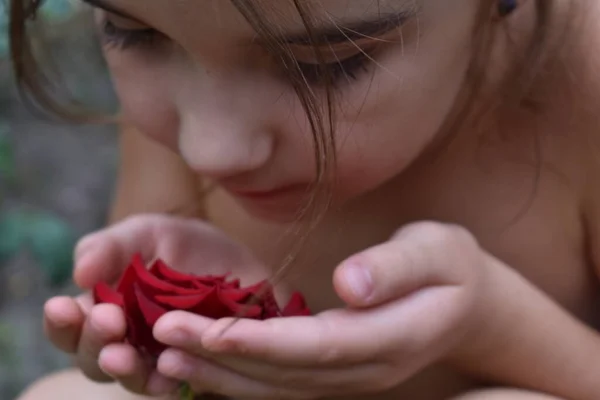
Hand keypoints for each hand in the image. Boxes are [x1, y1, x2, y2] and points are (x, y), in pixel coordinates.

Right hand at [43, 214, 269, 394]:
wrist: (246, 260)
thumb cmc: (190, 247)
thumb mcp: (152, 233)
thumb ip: (113, 245)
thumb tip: (79, 274)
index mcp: (109, 309)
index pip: (72, 327)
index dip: (62, 323)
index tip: (61, 305)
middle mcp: (130, 342)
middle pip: (96, 359)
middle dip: (94, 342)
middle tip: (106, 319)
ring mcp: (163, 361)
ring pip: (134, 378)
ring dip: (124, 369)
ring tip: (120, 354)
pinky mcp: (198, 371)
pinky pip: (181, 385)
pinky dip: (171, 380)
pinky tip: (168, 368)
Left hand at [151, 222, 489, 398]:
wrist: (467, 304)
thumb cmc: (450, 267)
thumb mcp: (438, 251)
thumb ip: (396, 267)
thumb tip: (349, 284)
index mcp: (391, 339)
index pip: (315, 347)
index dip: (259, 342)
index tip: (207, 329)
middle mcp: (366, 370)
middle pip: (285, 373)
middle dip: (221, 357)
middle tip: (160, 337)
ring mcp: (351, 378)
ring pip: (277, 387)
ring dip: (221, 373)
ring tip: (165, 355)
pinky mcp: (337, 372)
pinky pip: (282, 383)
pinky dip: (240, 376)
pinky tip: (202, 362)